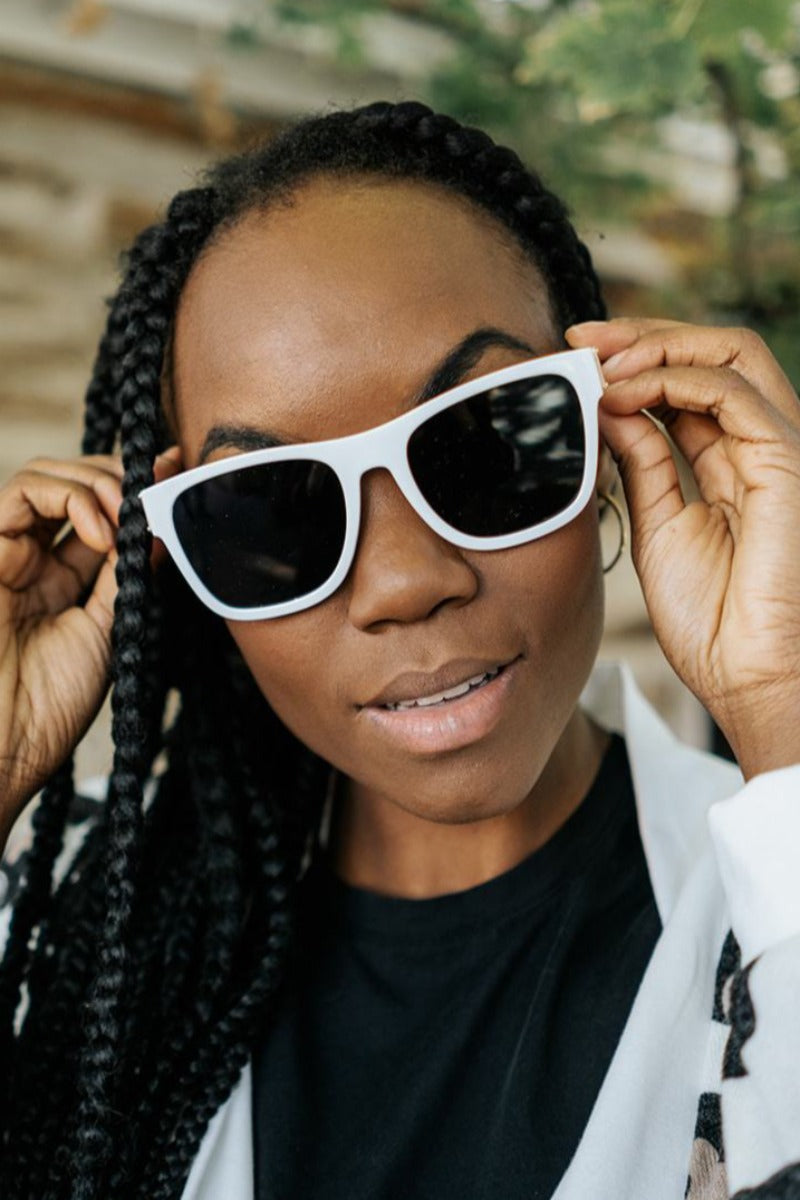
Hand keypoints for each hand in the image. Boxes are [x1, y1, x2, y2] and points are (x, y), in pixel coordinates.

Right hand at [0, 448, 181, 844]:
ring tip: (125, 519)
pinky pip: (21, 492)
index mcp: (67, 579)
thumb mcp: (111, 626)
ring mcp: (10, 551)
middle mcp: (36, 558)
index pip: (103, 512)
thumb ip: (130, 573)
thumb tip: (163, 523)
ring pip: (47, 476)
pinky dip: (68, 496)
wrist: (8, 742)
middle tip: (152, 497)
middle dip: (119, 479)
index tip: (177, 472)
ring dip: (98, 484)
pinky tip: (99, 532)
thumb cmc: (53, 700)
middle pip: (74, 482)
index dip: (137, 488)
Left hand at [566, 318, 799, 778]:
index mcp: (729, 463)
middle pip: (713, 354)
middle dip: (643, 336)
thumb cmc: (712, 619)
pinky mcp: (786, 462)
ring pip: (730, 356)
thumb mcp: (658, 526)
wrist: (748, 677)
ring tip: (601, 365)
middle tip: (581, 339)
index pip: (687, 384)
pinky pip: (734, 394)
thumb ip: (642, 464)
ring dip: (656, 347)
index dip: (634, 360)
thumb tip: (611, 406)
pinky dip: (675, 380)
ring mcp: (777, 450)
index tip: (575, 357)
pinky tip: (626, 394)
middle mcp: (757, 446)